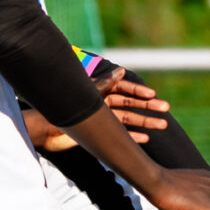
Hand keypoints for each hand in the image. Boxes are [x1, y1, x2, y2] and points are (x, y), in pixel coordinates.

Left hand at [28, 71, 165, 151]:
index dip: (138, 91)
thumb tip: (122, 71)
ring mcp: (102, 119)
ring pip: (128, 119)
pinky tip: (146, 139)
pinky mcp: (100, 134)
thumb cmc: (61, 108)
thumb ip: (104, 84)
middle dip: (147, 107)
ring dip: (145, 122)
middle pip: (130, 104)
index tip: (153, 94)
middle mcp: (103, 104)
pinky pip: (120, 135)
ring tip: (162, 124)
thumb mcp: (85, 94)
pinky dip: (133, 137)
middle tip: (166, 109)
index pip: (123, 89)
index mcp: (99, 91)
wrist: (44, 130)